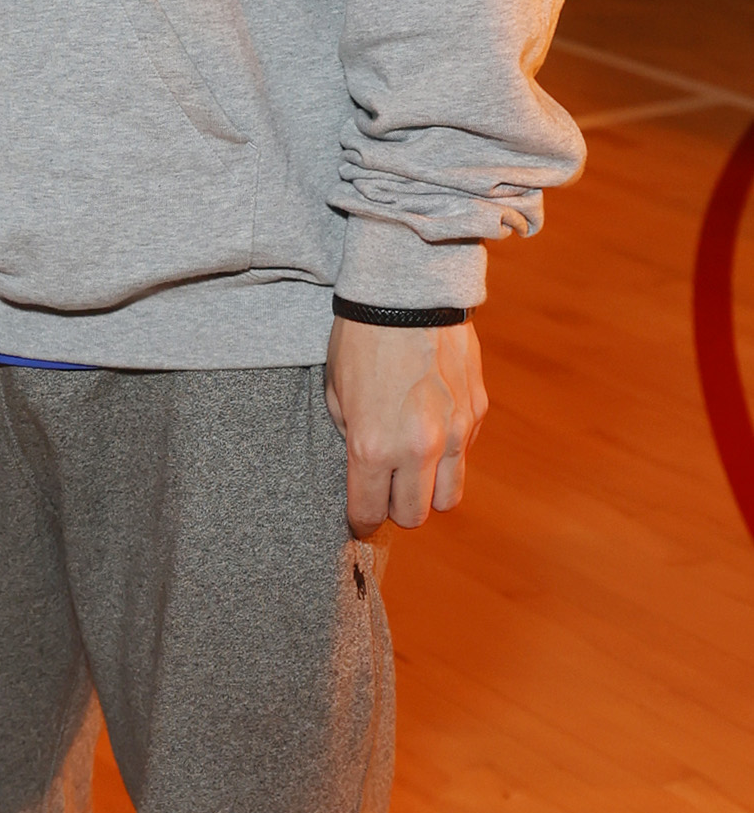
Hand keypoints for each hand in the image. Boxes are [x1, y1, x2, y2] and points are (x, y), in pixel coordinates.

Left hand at [324, 316, 487, 536]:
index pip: (369, 512)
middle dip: (396, 508)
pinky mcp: (477, 413)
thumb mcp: (336, 393)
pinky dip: (450, 455)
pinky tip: (432, 429)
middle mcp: (417, 448)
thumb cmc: (360, 340)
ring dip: (428, 491)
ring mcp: (454, 433)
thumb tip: (364, 467)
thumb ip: (351, 437)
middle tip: (385, 490)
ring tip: (413, 470)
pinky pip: (465, 456)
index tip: (359, 516)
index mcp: (372, 447)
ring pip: (448, 498)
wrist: (406, 293)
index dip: (360, 519)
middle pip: (414, 516)